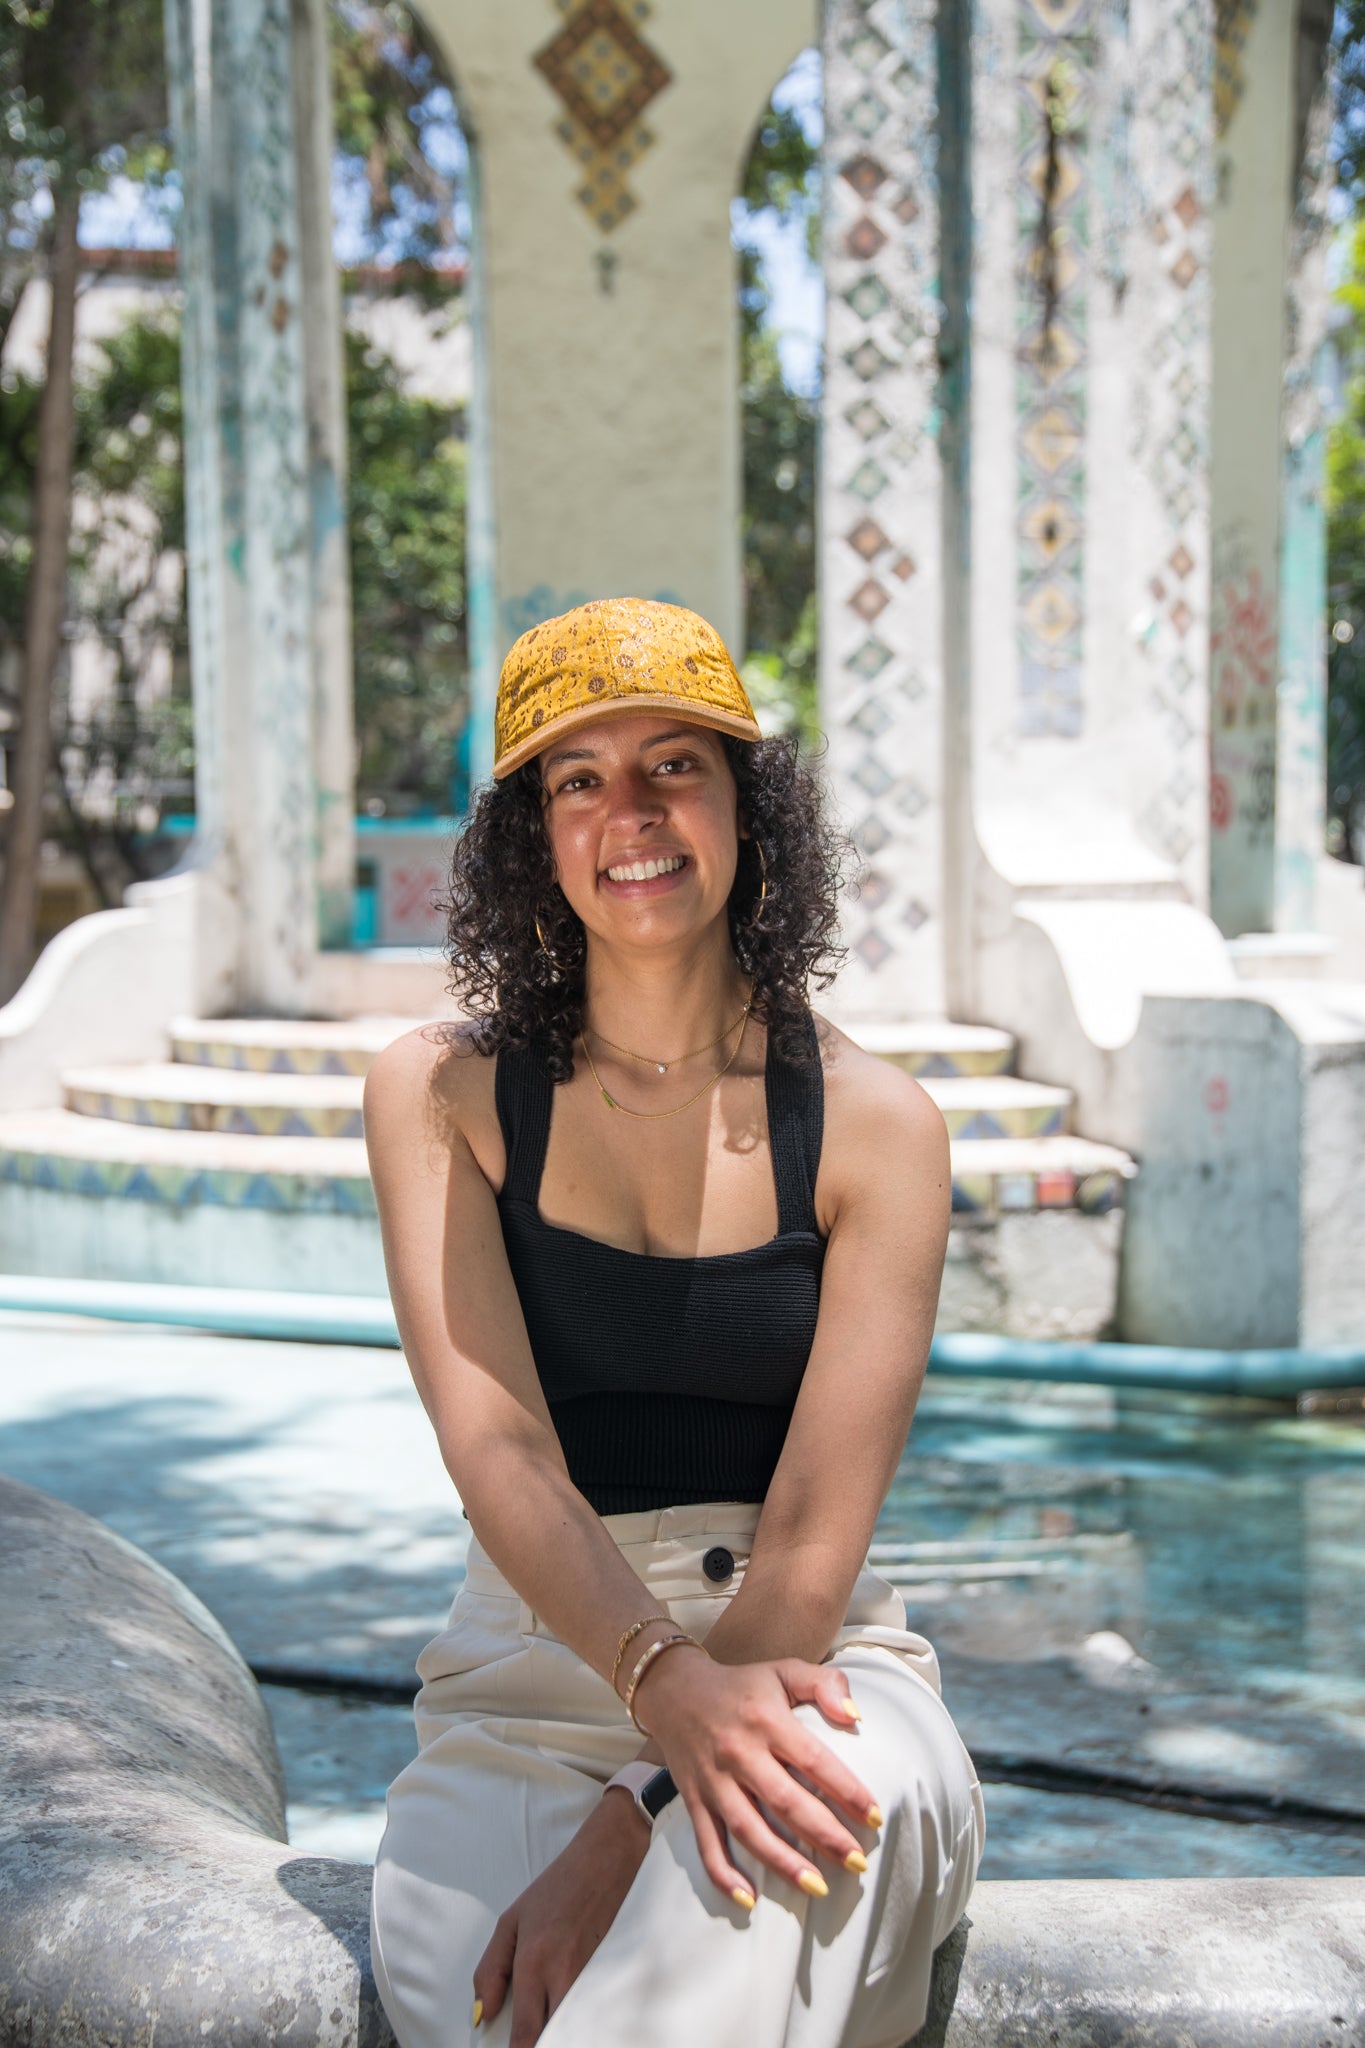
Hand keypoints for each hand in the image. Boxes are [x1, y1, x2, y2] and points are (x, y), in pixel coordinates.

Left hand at [472, 1791, 648, 2045]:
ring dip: (564, 2031)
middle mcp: (564, 1975)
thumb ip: (490, 1970)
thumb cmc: (558, 1886)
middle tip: (533, 2038)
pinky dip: (586, 2018)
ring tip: (553, 2025)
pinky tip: (579, 2013)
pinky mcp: (615, 1973)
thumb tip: (482, 2016)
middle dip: (543, 2043)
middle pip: (554, 2037)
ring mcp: (593, 1976)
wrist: (608, 1856)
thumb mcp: (512, 1920)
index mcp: (533, 1962)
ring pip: (576, 2027)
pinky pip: (596, 2010)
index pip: (525, 2033)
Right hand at [630, 1650, 879, 1905]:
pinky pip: (707, 1843)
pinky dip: (724, 1874)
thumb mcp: (784, 1670)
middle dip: (824, 1836)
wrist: (676, 1690)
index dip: (845, 1790)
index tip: (874, 1817)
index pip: (813, 1760)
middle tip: (858, 1862)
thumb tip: (857, 1718)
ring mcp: (713, 1780)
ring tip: (818, 1888)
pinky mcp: (693, 1800)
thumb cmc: (743, 1685)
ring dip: (783, 1863)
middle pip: (785, 1802)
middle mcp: (738, 1752)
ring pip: (748, 1829)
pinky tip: (750, 1900)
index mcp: (766, 1719)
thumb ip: (825, 1684)